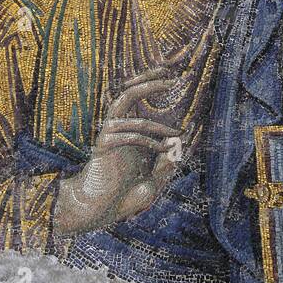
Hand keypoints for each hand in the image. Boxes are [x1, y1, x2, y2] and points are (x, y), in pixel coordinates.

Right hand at [53, 64, 185, 236]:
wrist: (101, 209)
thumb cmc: (126, 193)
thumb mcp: (155, 176)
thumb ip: (167, 160)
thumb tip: (181, 142)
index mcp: (126, 129)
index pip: (134, 97)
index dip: (147, 82)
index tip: (166, 73)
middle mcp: (116, 127)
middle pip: (127, 93)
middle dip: (148, 82)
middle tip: (168, 78)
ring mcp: (109, 135)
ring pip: (135, 118)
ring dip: (160, 127)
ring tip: (178, 135)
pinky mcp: (104, 145)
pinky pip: (131, 136)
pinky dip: (151, 142)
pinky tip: (164, 150)